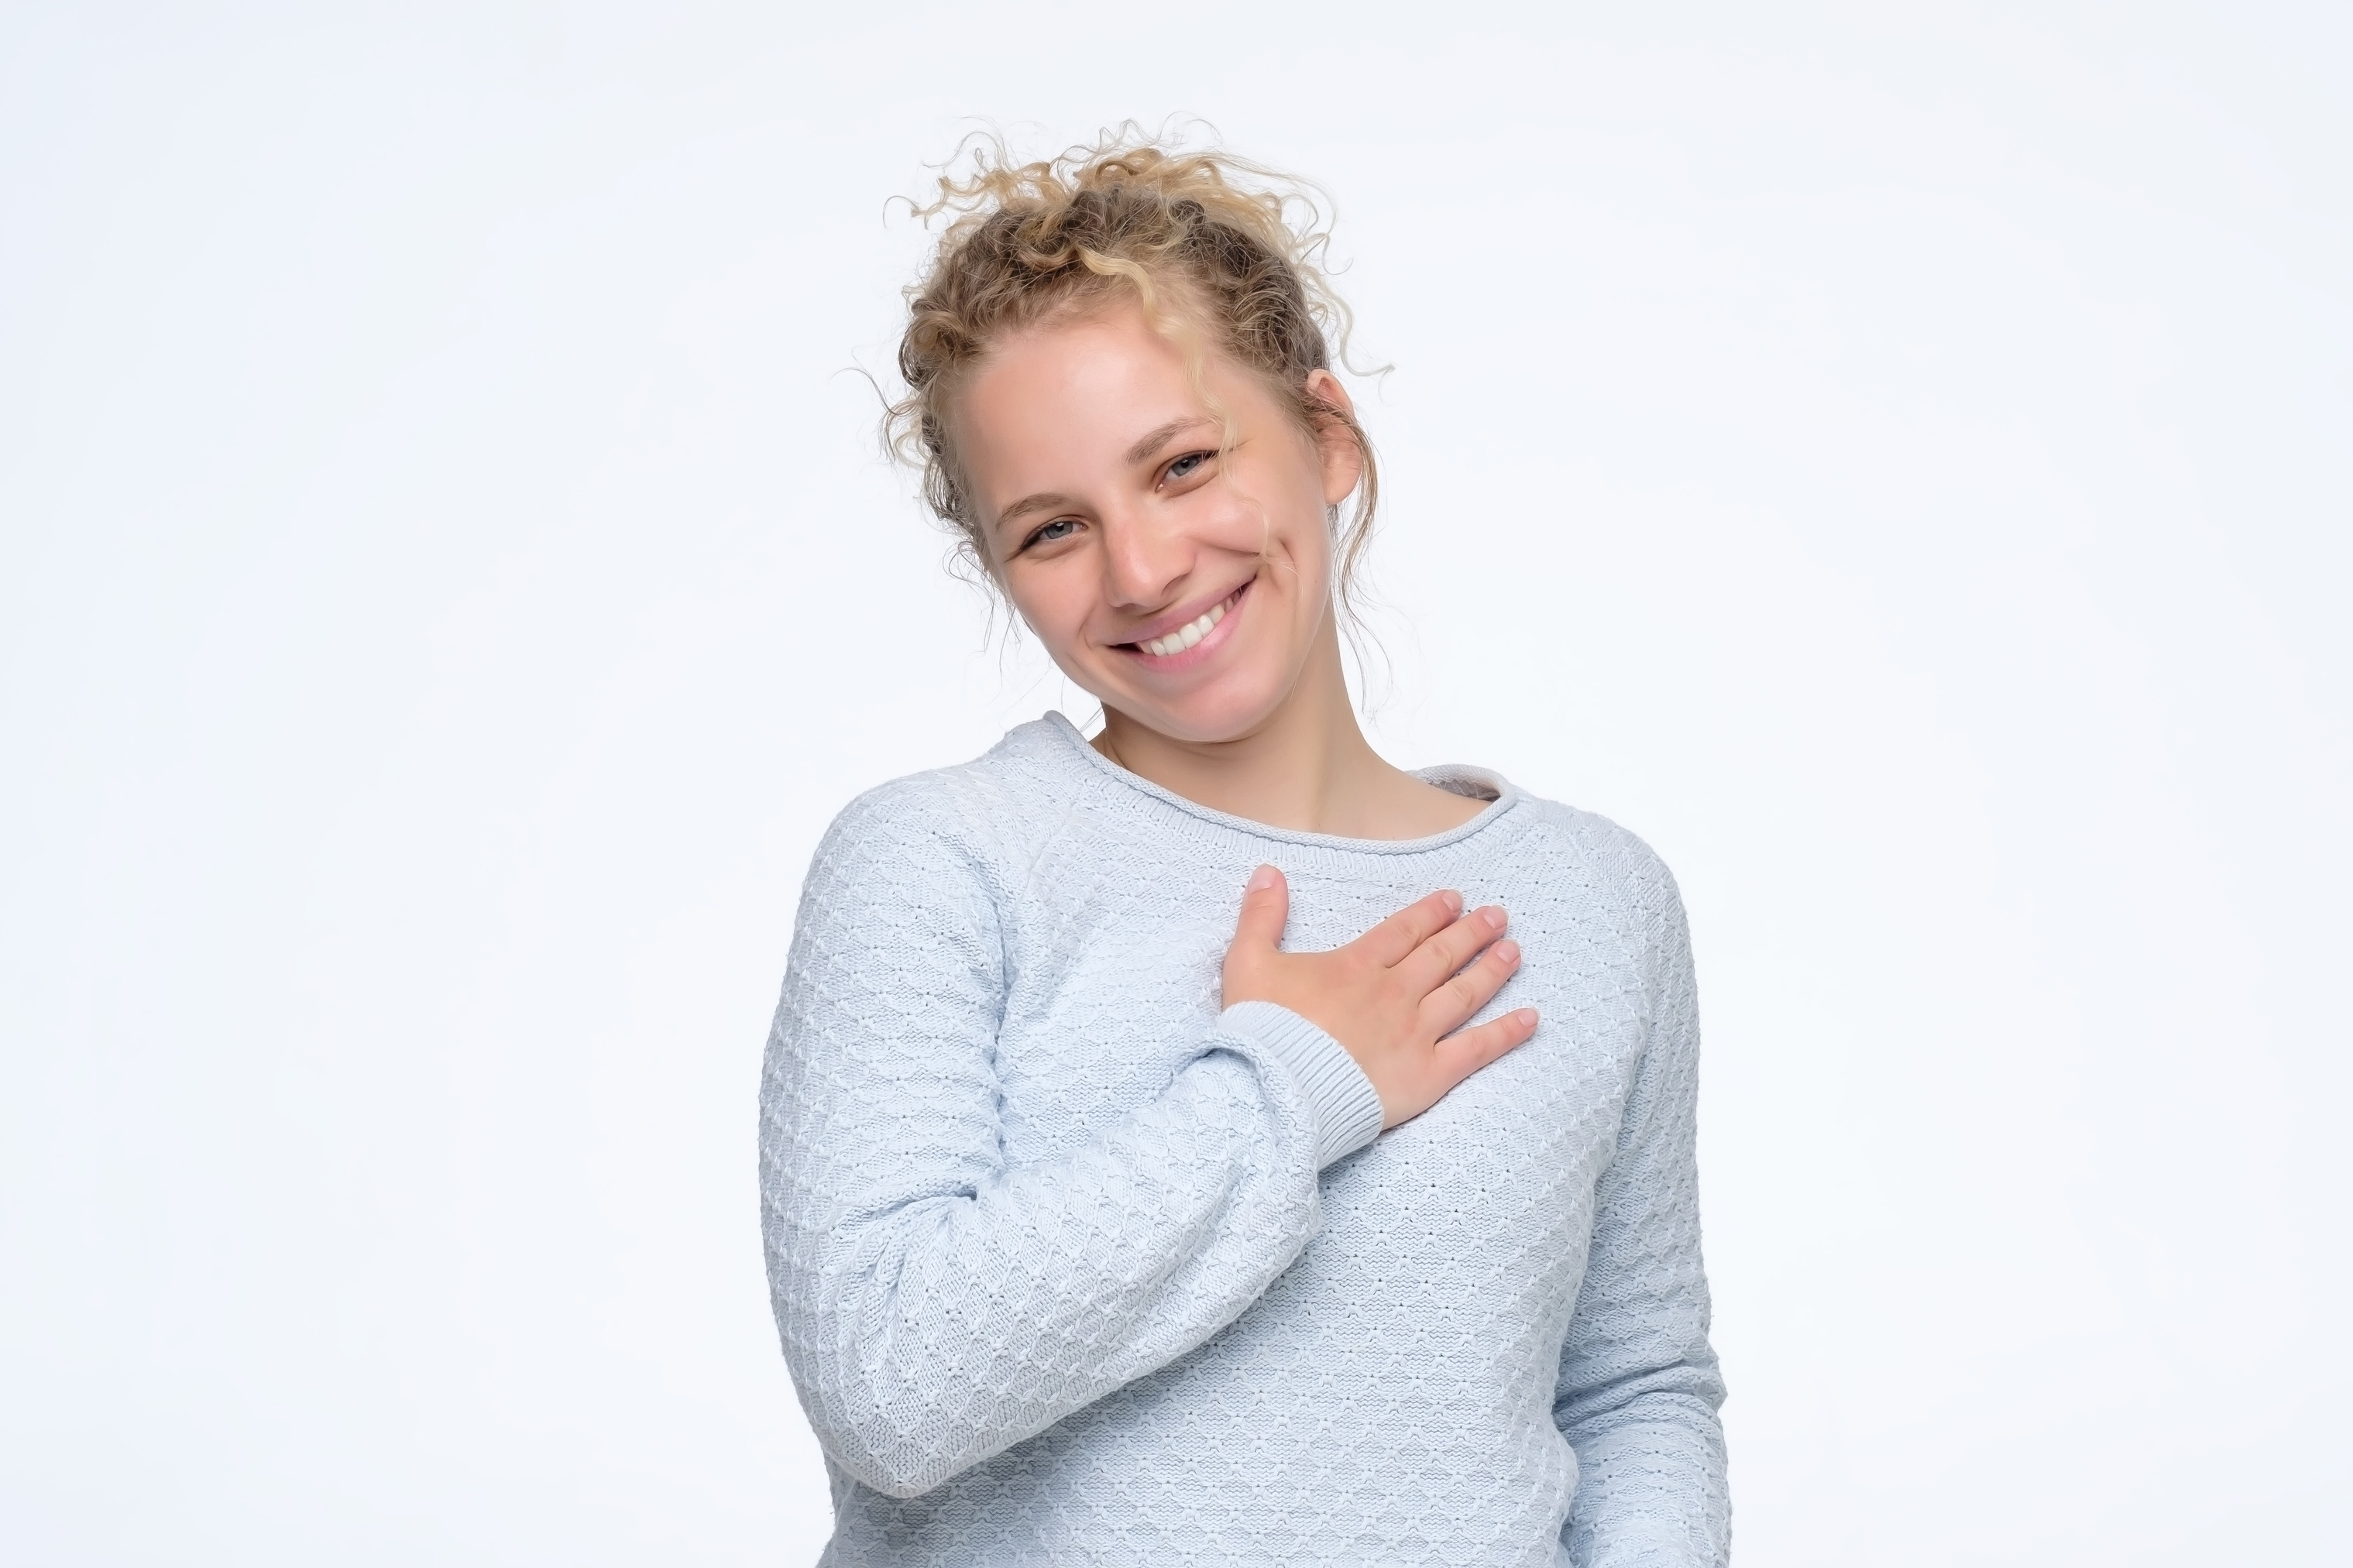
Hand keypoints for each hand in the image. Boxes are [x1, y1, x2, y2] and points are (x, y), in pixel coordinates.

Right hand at [1221, 864, 1538, 1127]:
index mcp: (1356, 966)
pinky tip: (1531, 1018)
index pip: (1403, 931)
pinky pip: (1477, 1049)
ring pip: (1464, 993)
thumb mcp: (1247, 963)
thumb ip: (1261, 915)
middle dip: (1471, 932)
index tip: (1455, 899)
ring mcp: (1416, 1033)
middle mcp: (1394, 993)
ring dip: (1492, 969)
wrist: (1279, 1091)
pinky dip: (1507, 1033)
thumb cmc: (1261, 1031)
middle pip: (1441, 955)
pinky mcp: (1428, 1075)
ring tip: (1514, 950)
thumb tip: (1269, 870)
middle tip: (1497, 915)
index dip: (1431, 912)